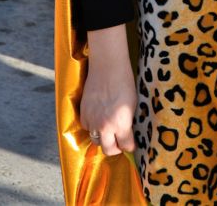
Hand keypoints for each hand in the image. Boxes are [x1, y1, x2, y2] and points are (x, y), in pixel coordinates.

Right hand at [80, 26, 136, 155]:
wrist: (108, 67)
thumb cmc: (125, 82)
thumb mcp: (132, 105)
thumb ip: (128, 122)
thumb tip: (127, 133)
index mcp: (121, 124)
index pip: (126, 146)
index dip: (130, 146)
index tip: (131, 145)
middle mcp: (105, 127)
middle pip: (108, 150)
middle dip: (115, 148)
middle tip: (120, 143)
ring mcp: (92, 122)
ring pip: (96, 140)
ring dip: (103, 138)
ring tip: (109, 129)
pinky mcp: (83, 115)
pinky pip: (88, 128)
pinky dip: (93, 126)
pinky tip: (99, 117)